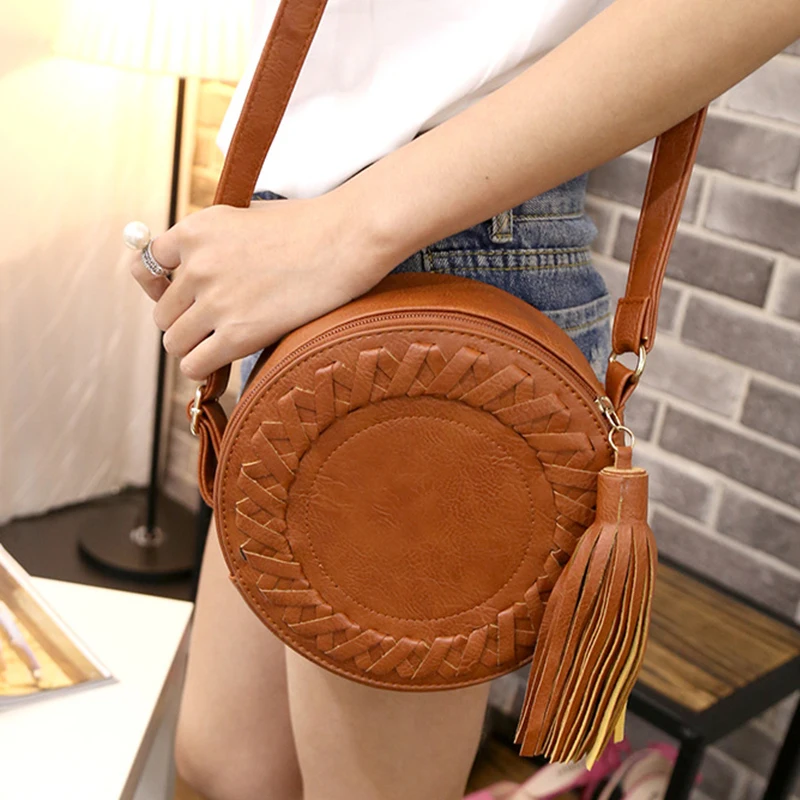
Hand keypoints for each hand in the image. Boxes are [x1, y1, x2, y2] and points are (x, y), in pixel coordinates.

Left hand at [129, 194, 394, 380]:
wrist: (345, 240)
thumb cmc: (307, 228)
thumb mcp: (245, 217)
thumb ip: (212, 242)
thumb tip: (188, 273)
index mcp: (195, 230)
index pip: (145, 267)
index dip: (163, 287)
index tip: (185, 296)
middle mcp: (196, 265)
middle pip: (161, 313)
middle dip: (186, 321)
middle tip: (217, 323)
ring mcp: (215, 301)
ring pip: (174, 343)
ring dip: (195, 347)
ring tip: (222, 343)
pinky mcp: (236, 333)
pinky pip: (193, 366)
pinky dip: (204, 369)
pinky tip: (223, 361)